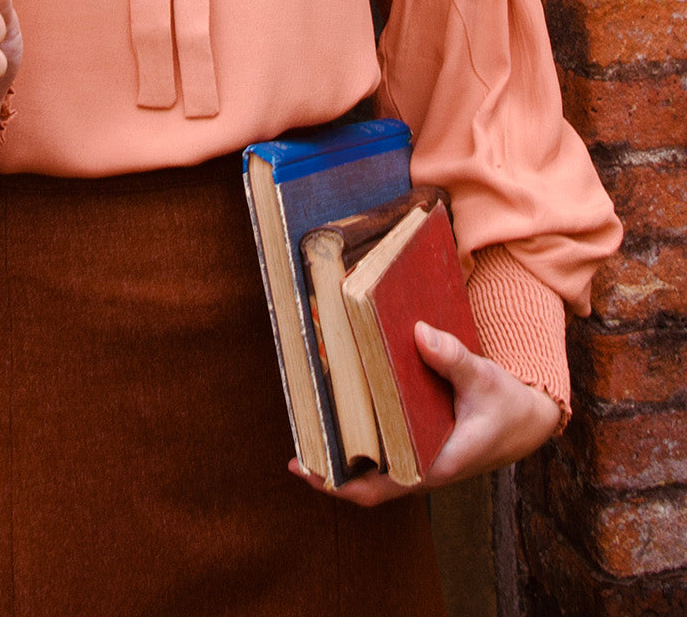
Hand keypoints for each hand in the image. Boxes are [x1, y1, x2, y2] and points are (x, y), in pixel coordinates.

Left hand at [288, 320, 560, 505]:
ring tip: (309, 411)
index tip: (305, 466)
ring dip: (340, 442)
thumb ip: (453, 359)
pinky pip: (381, 444)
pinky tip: (342, 401)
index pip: (376, 487)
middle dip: (328, 458)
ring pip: (370, 461)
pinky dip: (360, 429)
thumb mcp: (483, 378)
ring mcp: (418, 458)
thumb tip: (420, 334)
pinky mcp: (418, 444)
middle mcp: (421, 469)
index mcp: (435, 466)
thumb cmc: (505, 404)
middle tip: (296, 427)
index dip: (337, 482)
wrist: (526, 419)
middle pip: (362, 476)